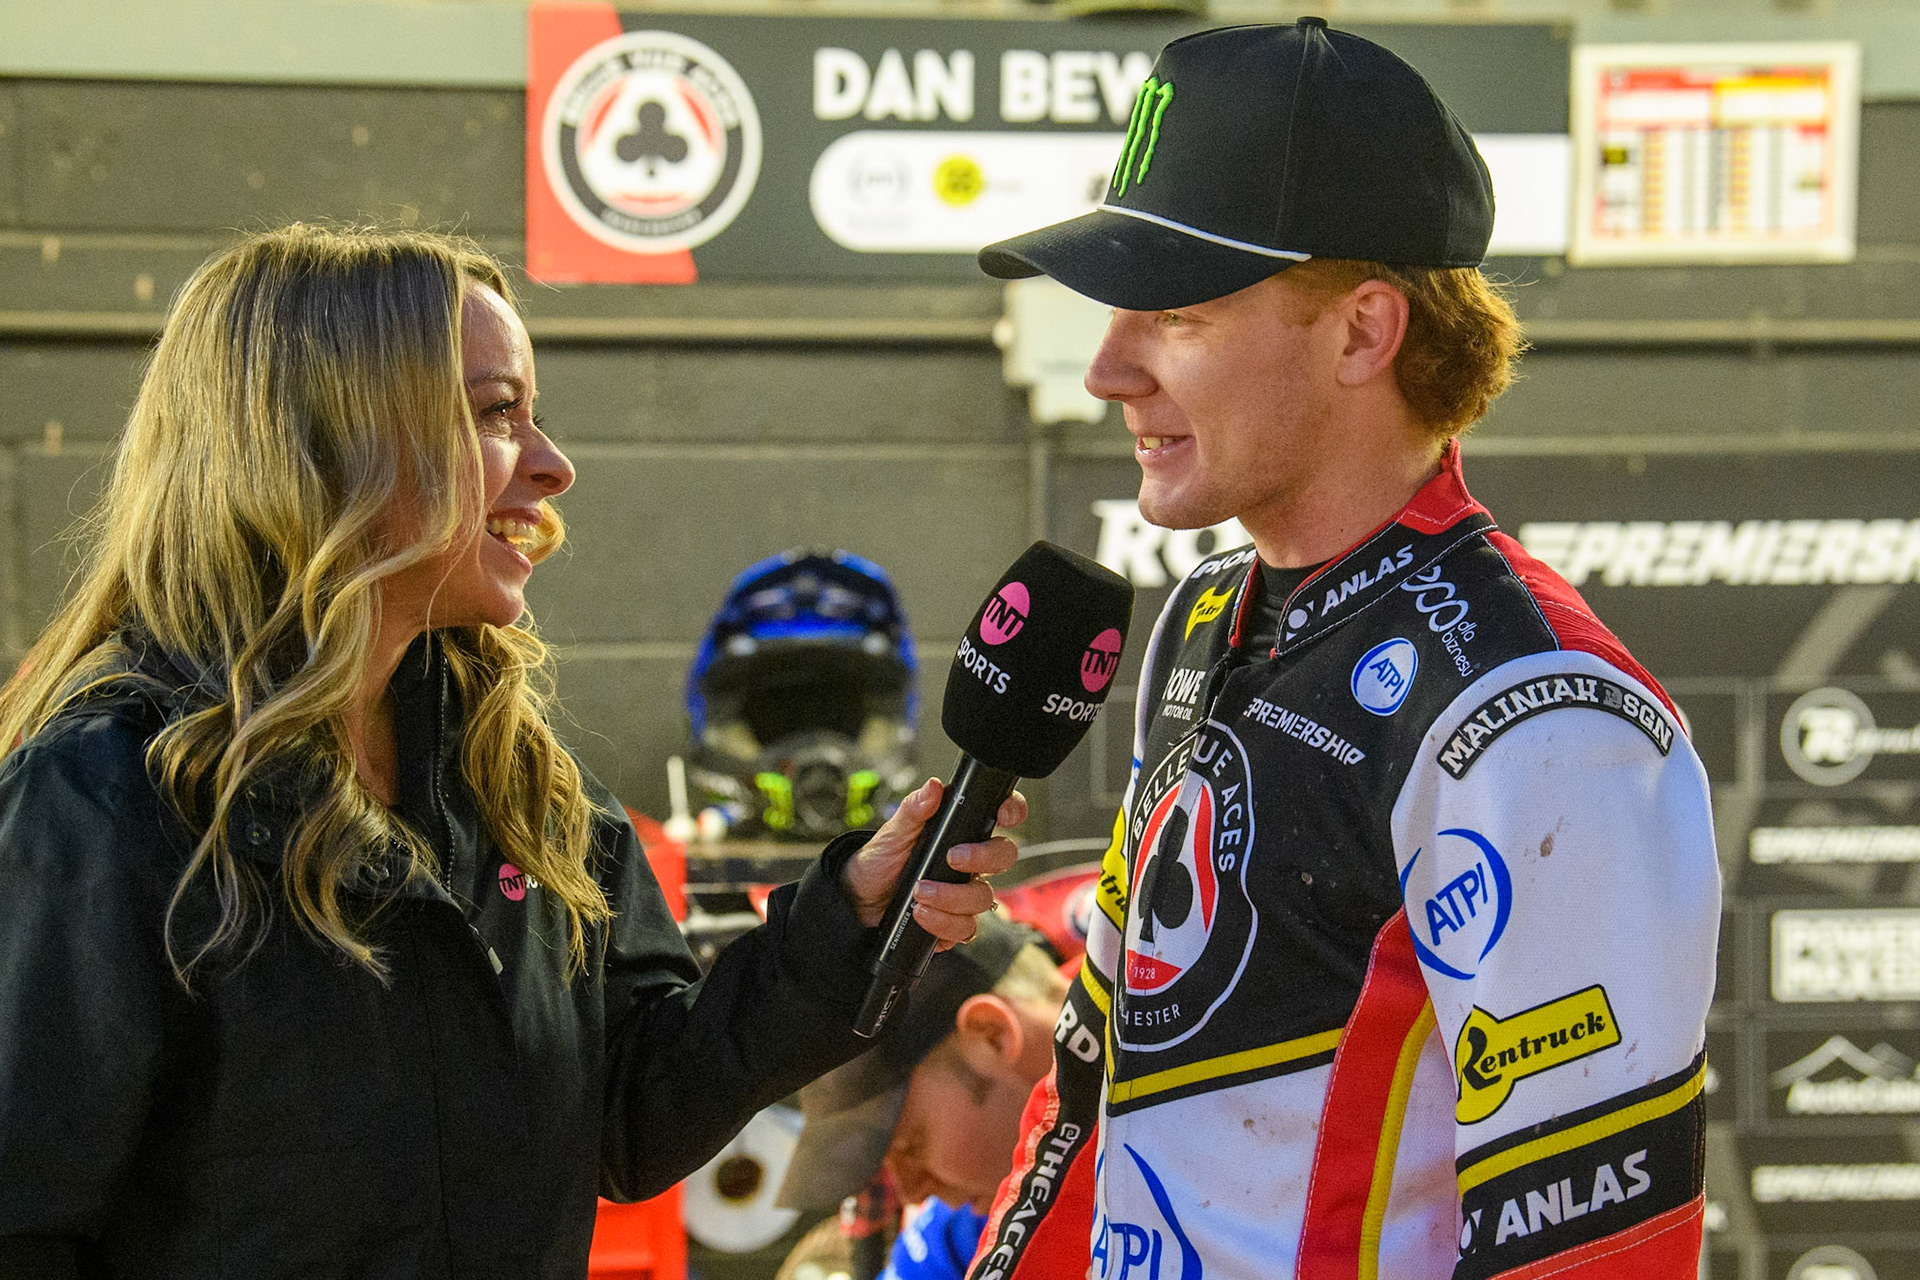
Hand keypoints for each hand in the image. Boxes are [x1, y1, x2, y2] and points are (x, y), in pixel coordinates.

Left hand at [839, 778, 1025, 945]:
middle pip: (1004, 857)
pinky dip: (944, 924)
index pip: (1000, 815)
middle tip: (951, 858)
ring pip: (984, 898)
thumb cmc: (882, 860)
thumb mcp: (893, 832)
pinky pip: (966, 928)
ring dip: (952, 897)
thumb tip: (932, 787)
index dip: (1012, 811)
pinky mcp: (954, 921)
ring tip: (920, 893)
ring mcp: (964, 893)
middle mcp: (970, 863)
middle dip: (982, 858)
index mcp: (961, 832)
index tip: (1003, 816)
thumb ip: (914, 810)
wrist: (861, 898)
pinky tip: (922, 915)